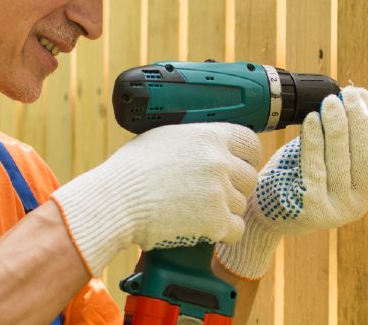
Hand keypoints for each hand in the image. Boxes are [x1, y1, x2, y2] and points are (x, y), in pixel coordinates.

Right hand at [51, 122, 260, 275]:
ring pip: (241, 204)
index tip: (240, 165)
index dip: (246, 157)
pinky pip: (236, 229)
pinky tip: (203, 227)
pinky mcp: (216, 221)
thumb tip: (205, 143)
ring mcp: (220, 192)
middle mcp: (219, 161)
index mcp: (208, 135)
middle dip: (234, 187)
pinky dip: (222, 232)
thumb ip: (193, 140)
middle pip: (249, 177)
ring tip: (196, 211)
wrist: (116, 202)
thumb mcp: (163, 138)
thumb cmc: (130, 172)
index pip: (250, 143)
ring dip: (224, 210)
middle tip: (211, 194)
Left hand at [215, 87, 367, 279]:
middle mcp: (358, 204)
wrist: (265, 215)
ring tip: (329, 102)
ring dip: (337, 126)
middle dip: (358, 120)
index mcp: (367, 191)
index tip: (362, 95)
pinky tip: (312, 120)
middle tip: (347, 94)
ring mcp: (338, 210)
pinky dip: (314, 141)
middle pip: (365, 154)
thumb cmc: (294, 180)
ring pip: (341, 159)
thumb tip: (352, 98)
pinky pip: (316, 167)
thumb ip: (340, 138)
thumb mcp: (324, 160)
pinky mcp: (313, 210)